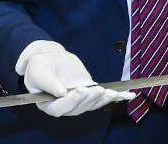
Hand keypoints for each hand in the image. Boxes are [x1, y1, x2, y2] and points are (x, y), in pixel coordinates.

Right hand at [16, 40, 134, 115]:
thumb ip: (48, 83)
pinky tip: (129, 95)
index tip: (80, 90)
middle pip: (78, 108)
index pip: (60, 108)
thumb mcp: (38, 70)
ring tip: (113, 93)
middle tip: (97, 89)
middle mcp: (65, 106)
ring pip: (92, 104)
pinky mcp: (90, 93)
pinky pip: (103, 97)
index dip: (71, 101)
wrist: (50, 58)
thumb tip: (61, 92)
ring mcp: (79, 101)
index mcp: (49, 105)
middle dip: (90, 99)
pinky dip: (117, 96)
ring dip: (104, 99)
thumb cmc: (39, 66)